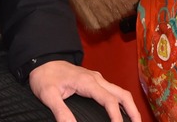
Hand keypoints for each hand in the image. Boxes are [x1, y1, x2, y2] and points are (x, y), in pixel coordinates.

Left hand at [26, 60, 140, 121]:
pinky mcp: (94, 81)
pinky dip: (121, 101)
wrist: (42, 61)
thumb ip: (61, 111)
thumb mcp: (48, 95)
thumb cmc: (45, 77)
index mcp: (88, 82)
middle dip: (133, 110)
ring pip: (120, 91)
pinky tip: (120, 111)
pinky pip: (113, 90)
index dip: (116, 116)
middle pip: (122, 94)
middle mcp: (96, 79)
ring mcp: (96, 79)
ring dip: (129, 105)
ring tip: (134, 120)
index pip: (109, 100)